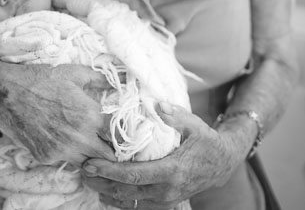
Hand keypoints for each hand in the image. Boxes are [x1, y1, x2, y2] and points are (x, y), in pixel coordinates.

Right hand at [0, 62, 116, 164]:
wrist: (5, 92)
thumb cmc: (39, 79)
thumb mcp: (72, 73)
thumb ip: (100, 79)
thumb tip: (120, 79)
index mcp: (90, 116)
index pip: (120, 138)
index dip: (121, 135)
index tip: (118, 132)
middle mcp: (79, 137)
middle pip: (108, 157)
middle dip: (109, 150)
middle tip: (105, 140)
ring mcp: (61, 150)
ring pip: (88, 163)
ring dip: (90, 155)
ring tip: (84, 140)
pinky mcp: (45, 157)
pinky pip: (65, 161)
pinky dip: (67, 154)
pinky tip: (60, 139)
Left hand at [81, 102, 248, 208]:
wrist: (223, 163)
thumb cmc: (206, 141)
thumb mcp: (195, 125)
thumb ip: (175, 115)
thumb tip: (155, 104)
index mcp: (172, 171)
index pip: (134, 175)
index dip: (109, 171)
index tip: (90, 164)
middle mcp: (168, 190)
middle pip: (126, 191)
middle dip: (101, 182)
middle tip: (82, 170)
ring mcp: (166, 199)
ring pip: (130, 202)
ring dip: (107, 192)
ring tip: (89, 179)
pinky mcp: (165, 203)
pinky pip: (138, 206)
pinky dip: (119, 199)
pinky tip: (105, 190)